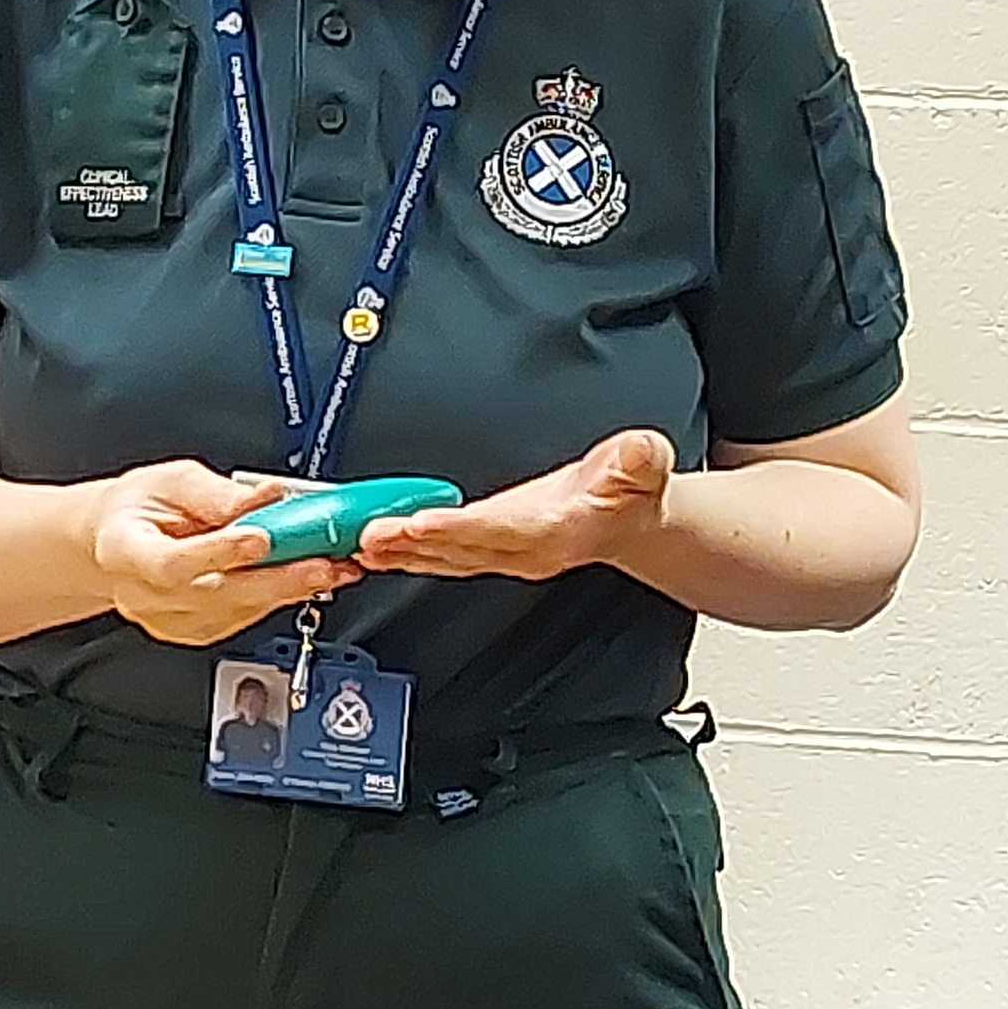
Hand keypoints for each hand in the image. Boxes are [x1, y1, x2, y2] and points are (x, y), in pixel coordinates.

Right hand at [89, 458, 357, 646]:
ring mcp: (169, 620)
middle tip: (320, 563)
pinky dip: (276, 599)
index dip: (219, 553)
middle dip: (276, 579)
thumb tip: (263, 498)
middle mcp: (144, 595)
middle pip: (215, 595)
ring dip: (287, 591)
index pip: (173, 563)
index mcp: (125, 550)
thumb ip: (216, 493)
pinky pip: (241, 619)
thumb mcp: (170, 480)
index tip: (261, 538)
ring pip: (235, 612)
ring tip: (328, 569)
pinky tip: (303, 582)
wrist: (119, 539)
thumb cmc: (140, 508)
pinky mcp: (195, 631)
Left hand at [349, 430, 673, 583]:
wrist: (630, 520)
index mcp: (555, 530)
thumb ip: (639, 461)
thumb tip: (640, 451)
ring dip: (403, 553)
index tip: (420, 523)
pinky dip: (410, 552)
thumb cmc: (632, 493)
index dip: (457, 527)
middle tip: (369, 535)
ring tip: (362, 544)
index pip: (499, 530)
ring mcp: (504, 553)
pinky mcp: (490, 548)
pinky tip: (381, 547)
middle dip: (412, 544)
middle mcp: (524, 549)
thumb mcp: (645, 465)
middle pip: (459, 549)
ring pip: (445, 556)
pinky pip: (443, 554)